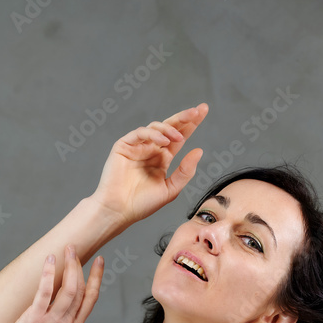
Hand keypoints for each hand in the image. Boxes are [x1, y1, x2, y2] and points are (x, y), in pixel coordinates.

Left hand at [0, 245, 103, 322]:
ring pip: (68, 288)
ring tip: (66, 249)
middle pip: (80, 289)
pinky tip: (50, 260)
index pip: (91, 298)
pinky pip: (45, 291)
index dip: (96, 278)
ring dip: (69, 265)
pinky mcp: (35, 319)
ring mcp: (52, 322)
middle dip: (79, 265)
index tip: (99, 261)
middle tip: (74, 248)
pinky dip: (49, 273)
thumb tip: (55, 307)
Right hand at [91, 103, 208, 226]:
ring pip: (156, 127)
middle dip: (184, 117)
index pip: (179, 137)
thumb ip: (185, 172)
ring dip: (169, 128)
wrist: (119, 211)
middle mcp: (151, 150)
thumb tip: (199, 150)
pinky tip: (163, 141)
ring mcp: (137, 147)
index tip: (203, 111)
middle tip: (197, 111)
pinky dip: (152, 134)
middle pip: (170, 127)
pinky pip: (140, 133)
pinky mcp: (124, 146)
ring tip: (178, 136)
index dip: (191, 124)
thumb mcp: (170, 189)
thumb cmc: (141, 204)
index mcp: (163, 159)